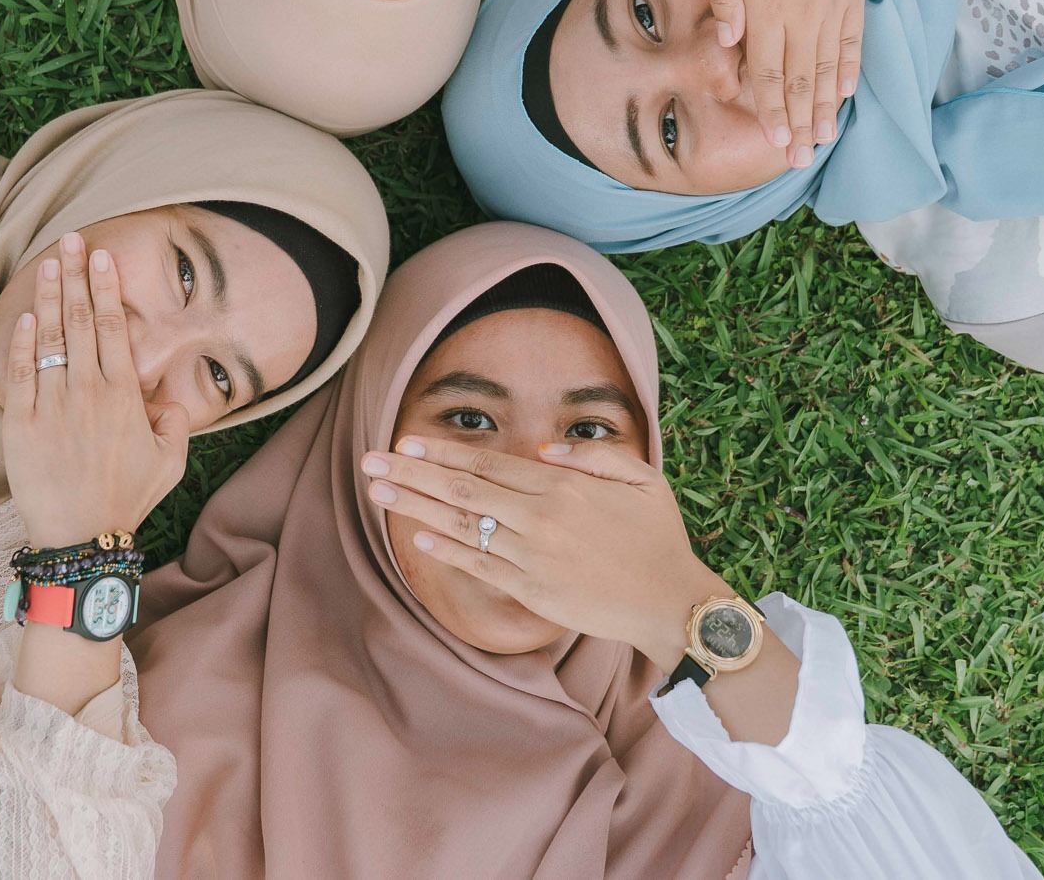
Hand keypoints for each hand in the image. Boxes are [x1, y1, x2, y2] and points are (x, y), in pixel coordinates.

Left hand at [2, 232, 189, 549]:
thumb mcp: (170, 462)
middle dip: (78, 275)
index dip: (107, 288)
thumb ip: (175, 423)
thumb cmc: (127, 498)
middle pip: (82, 320)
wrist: (81, 537)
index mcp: (124, 396)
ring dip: (51, 297)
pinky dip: (22, 341)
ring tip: (51, 263)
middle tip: (73, 239)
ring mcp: (51, 406)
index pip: (115, 327)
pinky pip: (20, 373)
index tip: (103, 257)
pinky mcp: (20, 425)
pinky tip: (26, 314)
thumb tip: (166, 397)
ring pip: (50, 338)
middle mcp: (88, 392)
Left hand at [363, 436, 729, 669]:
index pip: (490, 464)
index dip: (445, 451)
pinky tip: (417, 535)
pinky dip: (446, 550)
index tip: (408, 440)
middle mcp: (541, 519)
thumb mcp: (642, 478)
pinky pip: (480, 567)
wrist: (671, 603)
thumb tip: (541, 451)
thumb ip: (592, 456)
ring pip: (463, 526)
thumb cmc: (659, 537)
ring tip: (379, 492)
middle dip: (413, 472)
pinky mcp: (532, 592)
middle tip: (371, 461)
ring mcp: (533, 558)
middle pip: (463, 489)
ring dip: (416, 506)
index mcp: (565, 487)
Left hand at [708, 0, 872, 169]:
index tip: (774, 143)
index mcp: (768, 7)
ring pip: (829, 67)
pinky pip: (853, 40)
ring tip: (824, 138)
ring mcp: (832, 4)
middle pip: (801, 81)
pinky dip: (850, 69)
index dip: (772, 111)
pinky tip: (846, 94)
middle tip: (800, 159)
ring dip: (826, 107)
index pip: (769, 73)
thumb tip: (728, 44)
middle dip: (799, 124)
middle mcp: (803, 13)